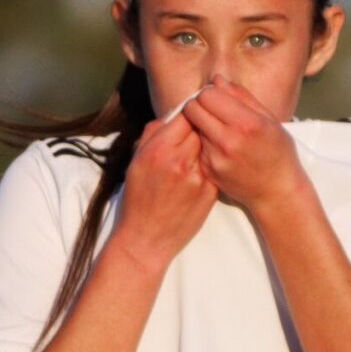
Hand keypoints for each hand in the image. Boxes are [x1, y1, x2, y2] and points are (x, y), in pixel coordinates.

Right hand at [113, 115, 217, 270]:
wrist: (146, 238)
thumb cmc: (138, 198)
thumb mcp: (136, 161)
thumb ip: (153, 134)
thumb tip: (173, 114)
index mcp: (158, 150)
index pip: (185, 115)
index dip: (190, 113)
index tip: (190, 115)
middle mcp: (179, 161)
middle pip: (202, 128)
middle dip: (200, 128)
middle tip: (196, 133)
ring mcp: (197, 177)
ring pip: (211, 146)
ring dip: (206, 146)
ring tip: (196, 153)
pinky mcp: (210, 192)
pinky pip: (215, 167)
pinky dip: (210, 165)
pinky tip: (201, 170)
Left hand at [182, 76, 308, 212]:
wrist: (277, 192)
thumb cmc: (278, 153)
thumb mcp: (269, 119)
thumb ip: (241, 97)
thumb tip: (217, 80)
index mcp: (246, 124)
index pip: (208, 95)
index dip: (211, 92)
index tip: (218, 97)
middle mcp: (228, 141)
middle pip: (193, 109)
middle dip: (200, 104)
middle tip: (212, 110)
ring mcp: (215, 158)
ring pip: (192, 126)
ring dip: (201, 123)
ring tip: (220, 130)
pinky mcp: (208, 170)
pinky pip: (197, 145)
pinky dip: (204, 142)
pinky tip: (221, 148)